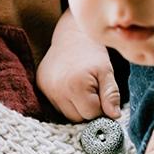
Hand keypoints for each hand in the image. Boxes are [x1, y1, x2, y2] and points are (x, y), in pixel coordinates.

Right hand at [38, 7, 120, 121]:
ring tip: (82, 88)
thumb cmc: (92, 52)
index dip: (101, 108)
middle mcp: (57, 90)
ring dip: (76, 107)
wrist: (71, 35)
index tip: (103, 95)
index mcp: (75, 86)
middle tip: (93, 90)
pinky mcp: (40, 87)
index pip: (91, 114)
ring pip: (66, 114)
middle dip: (88, 109)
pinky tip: (71, 87)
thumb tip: (114, 116)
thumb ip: (111, 94)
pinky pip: (56, 105)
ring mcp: (46, 89)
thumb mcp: (106, 71)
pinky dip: (65, 101)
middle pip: (77, 118)